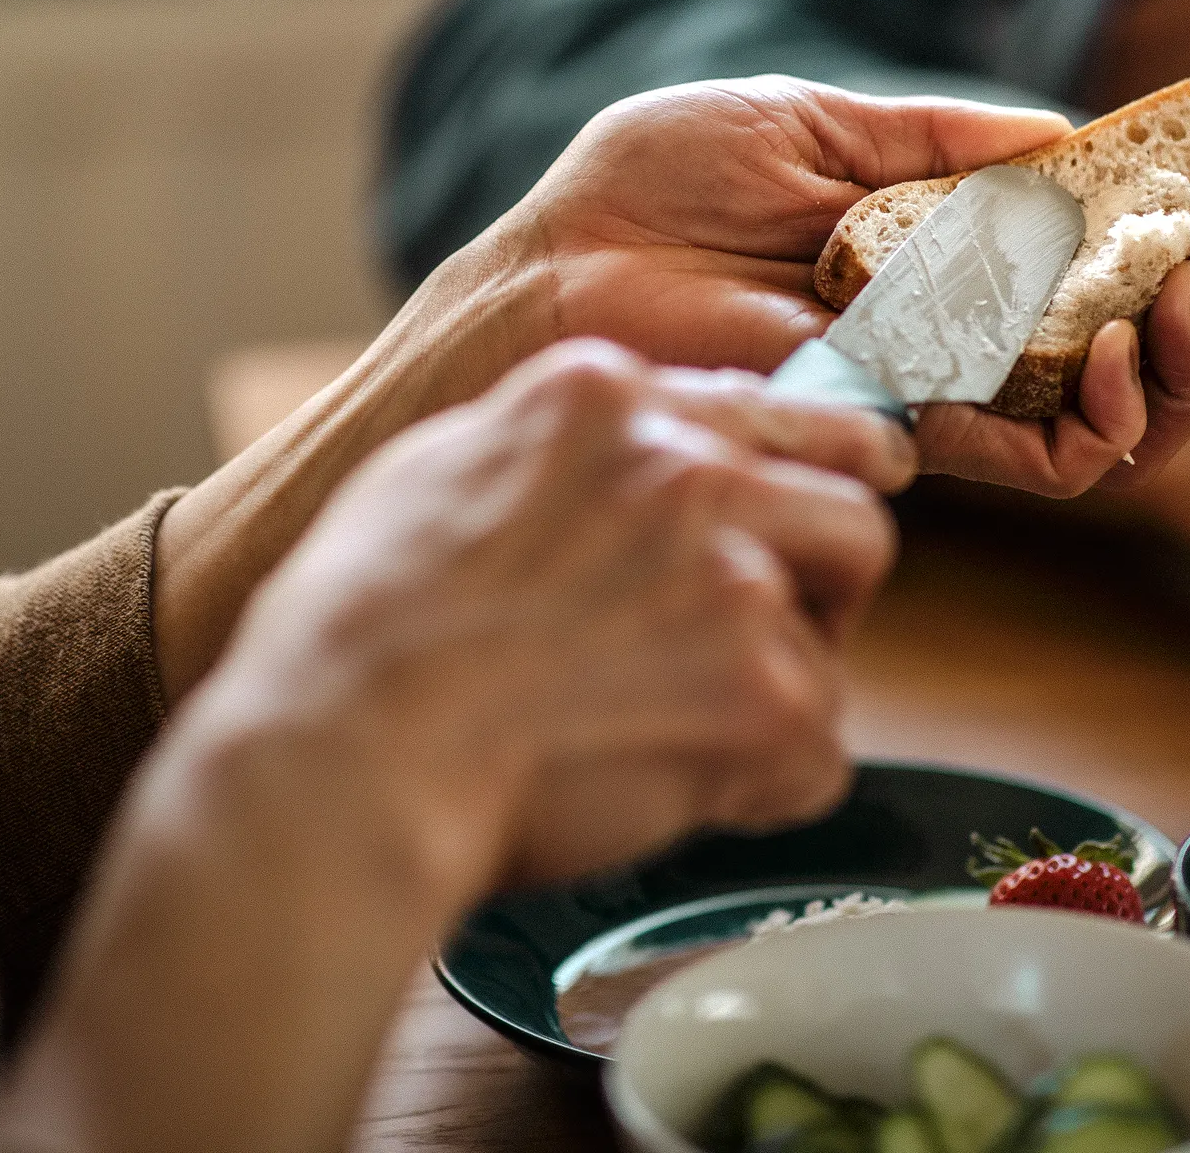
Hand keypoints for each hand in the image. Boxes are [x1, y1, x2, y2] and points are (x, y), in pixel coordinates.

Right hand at [222, 338, 907, 892]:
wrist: (346, 743)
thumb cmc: (358, 623)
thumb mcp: (439, 466)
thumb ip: (550, 447)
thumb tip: (604, 464)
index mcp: (606, 398)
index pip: (762, 408)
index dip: (783, 475)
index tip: (790, 512)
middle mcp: (689, 466)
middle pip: (843, 504)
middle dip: (818, 574)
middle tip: (758, 634)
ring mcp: (736, 576)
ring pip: (836, 634)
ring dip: (786, 683)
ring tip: (693, 725)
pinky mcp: (764, 694)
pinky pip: (820, 753)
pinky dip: (763, 785)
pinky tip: (681, 791)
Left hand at [501, 75, 1189, 499]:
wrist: (563, 272)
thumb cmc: (655, 186)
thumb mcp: (811, 120)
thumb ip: (944, 136)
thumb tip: (1074, 137)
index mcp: (941, 225)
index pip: (1107, 235)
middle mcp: (955, 310)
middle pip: (1132, 326)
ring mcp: (933, 379)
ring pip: (1108, 404)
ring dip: (1180, 361)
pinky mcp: (896, 435)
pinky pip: (1030, 461)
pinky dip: (1098, 433)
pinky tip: (1113, 382)